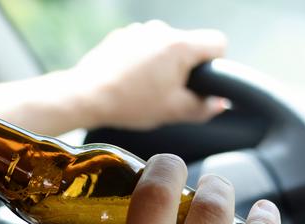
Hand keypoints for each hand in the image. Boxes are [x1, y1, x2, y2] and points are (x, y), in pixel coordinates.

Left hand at [62, 21, 227, 129]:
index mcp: (179, 45)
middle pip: (188, 46)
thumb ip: (202, 108)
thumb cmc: (129, 104)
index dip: (216, 64)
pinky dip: (140, 62)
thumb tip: (218, 104)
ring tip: (143, 90)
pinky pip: (142, 47)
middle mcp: (161, 30)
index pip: (218, 43)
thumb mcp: (172, 112)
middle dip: (184, 69)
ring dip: (160, 65)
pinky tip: (128, 82)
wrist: (86, 96)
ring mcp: (138, 31)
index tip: (201, 82)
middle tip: (167, 94)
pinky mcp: (120, 36)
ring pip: (163, 47)